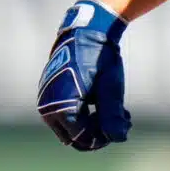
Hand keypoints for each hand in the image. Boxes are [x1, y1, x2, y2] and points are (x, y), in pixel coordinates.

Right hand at [37, 0, 130, 150]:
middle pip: (74, 137)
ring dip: (92, 126)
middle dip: (98, 134)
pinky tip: (104, 105)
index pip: (82, 138)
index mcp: (61, 107)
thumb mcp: (110, 88)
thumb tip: (118, 139)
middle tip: (121, 121)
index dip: (104, 137)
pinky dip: (84, 115)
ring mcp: (46, 100)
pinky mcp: (50, 94)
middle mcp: (48, 107)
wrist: (86, 31)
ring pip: (70, 128)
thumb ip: (112, 116)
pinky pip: (65, 115)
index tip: (123, 124)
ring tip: (117, 113)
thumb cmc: (99, 58)